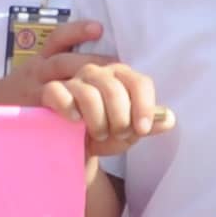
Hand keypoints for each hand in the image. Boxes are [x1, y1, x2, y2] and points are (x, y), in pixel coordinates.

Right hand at [28, 47, 169, 157]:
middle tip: (118, 134)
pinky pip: (57, 92)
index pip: (138, 81)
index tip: (142, 130)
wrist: (68, 144)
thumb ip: (146, 124)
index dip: (144, 106)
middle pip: (114, 86)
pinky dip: (68, 107)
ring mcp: (70, 78)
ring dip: (97, 118)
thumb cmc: (99, 132)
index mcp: (119, 76)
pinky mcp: (46, 90)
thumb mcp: (126, 132)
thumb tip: (169, 119)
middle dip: (120, 117)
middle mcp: (96, 71)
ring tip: (98, 133)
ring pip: (88, 91)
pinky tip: (75, 120)